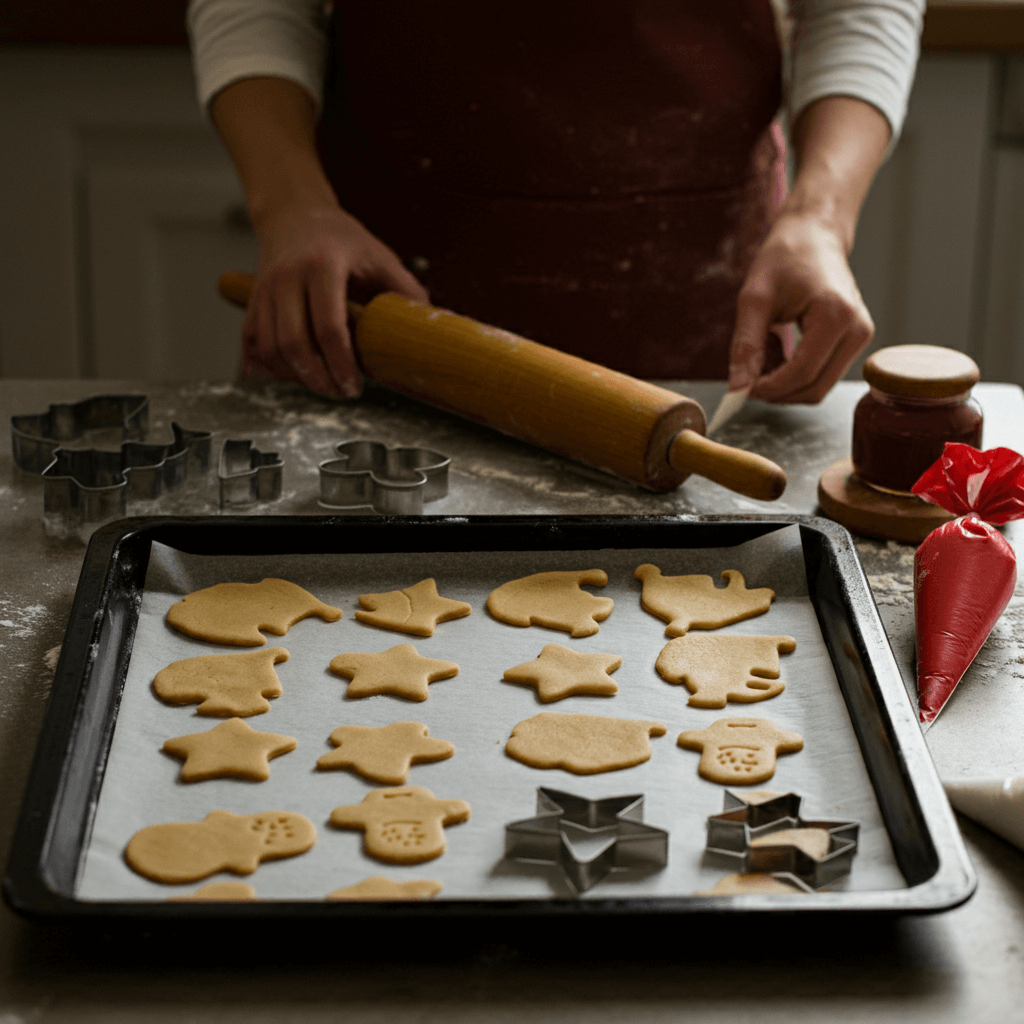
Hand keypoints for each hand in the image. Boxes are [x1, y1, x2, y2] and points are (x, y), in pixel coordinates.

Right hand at [242, 200, 427, 397]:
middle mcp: (288, 276)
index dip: (341, 364)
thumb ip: (404, 290)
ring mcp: (264, 288)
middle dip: (317, 378)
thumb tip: (431, 324)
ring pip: (269, 347)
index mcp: (323, 265)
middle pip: (293, 343)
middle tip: (340, 392)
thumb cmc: (342, 239)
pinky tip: (291, 375)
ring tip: (322, 384)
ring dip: (294, 376)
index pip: (328, 327)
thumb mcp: (380, 256)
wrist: (295, 214)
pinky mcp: (252, 298)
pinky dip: (267, 365)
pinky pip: (251, 341)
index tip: (355, 386)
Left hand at [727, 210, 873, 403]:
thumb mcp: (754, 298)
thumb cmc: (784, 257)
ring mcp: (860, 336)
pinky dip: (794, 372)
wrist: (813, 234)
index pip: (801, 373)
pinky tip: (780, 346)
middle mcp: (857, 329)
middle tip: (749, 369)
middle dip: (776, 390)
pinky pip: (822, 373)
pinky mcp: (855, 340)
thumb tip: (739, 388)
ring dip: (784, 381)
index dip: (768, 388)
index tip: (741, 387)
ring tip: (766, 346)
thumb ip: (746, 345)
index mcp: (836, 315)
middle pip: (814, 388)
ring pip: (818, 386)